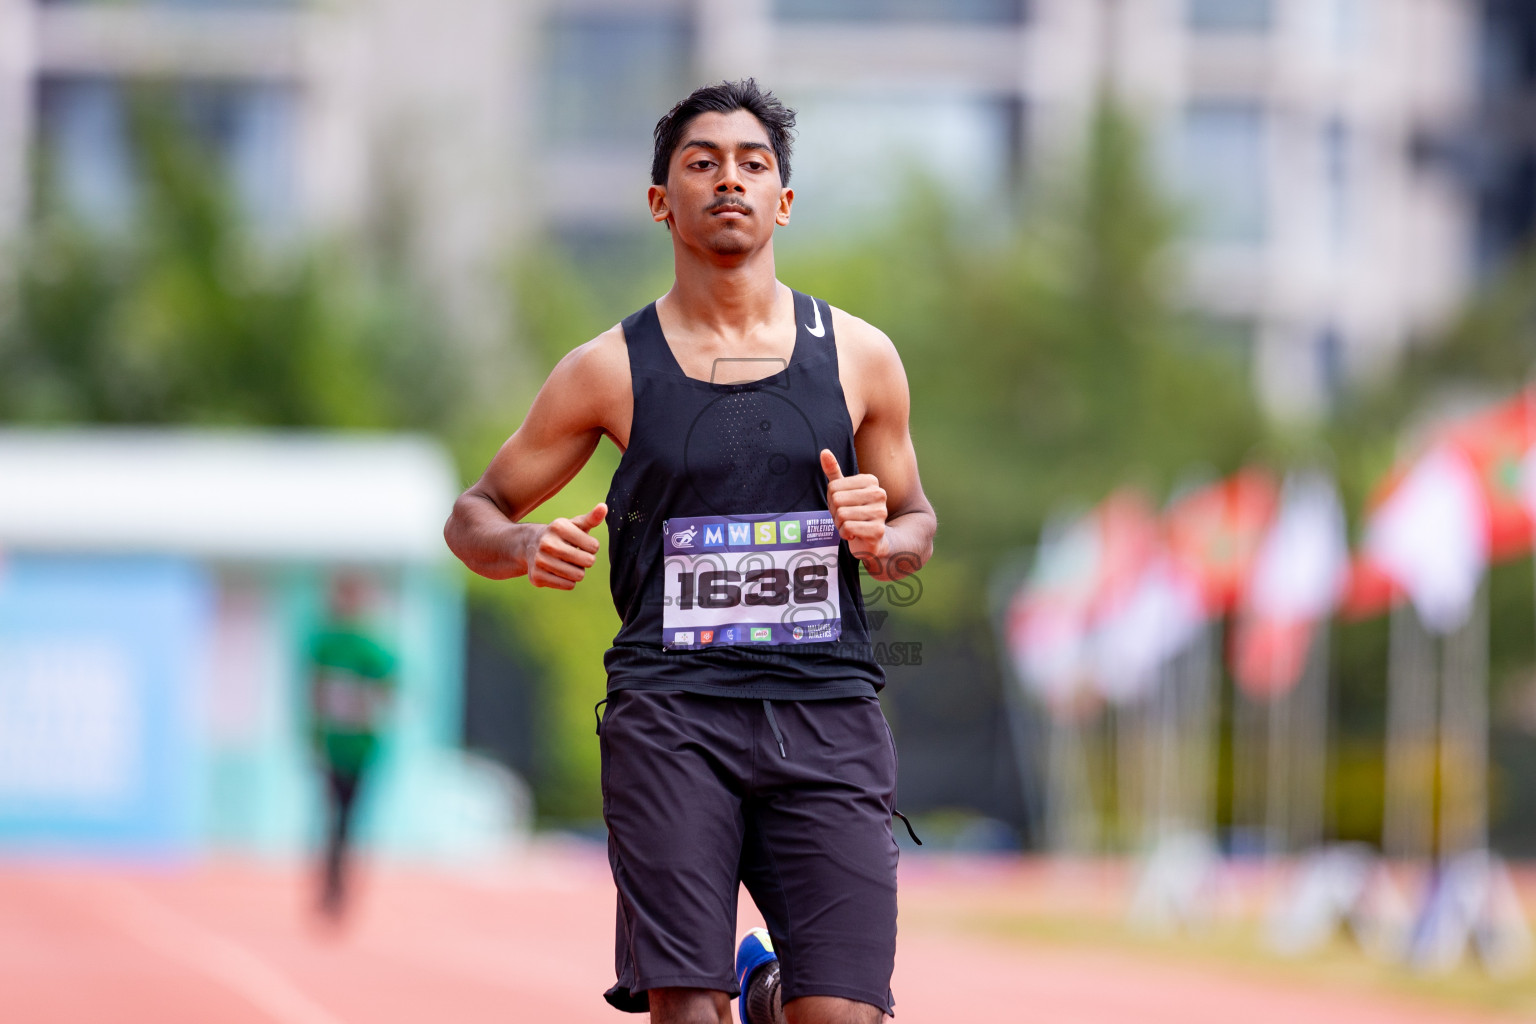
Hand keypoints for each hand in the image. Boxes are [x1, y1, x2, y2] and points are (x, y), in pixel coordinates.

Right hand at [526, 503, 605, 588]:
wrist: (530, 545)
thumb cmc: (562, 535)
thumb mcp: (576, 524)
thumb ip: (592, 518)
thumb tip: (604, 507)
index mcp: (558, 526)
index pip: (594, 546)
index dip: (592, 547)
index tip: (581, 544)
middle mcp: (547, 543)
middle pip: (587, 562)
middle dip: (586, 560)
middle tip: (575, 555)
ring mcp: (540, 560)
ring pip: (578, 576)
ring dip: (577, 571)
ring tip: (567, 562)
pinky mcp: (537, 577)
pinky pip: (568, 585)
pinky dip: (568, 581)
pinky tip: (558, 571)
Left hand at [820, 450, 888, 565]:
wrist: (872, 540)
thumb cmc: (855, 512)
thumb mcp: (843, 491)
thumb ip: (834, 472)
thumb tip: (824, 452)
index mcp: (871, 481)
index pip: (833, 487)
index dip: (831, 500)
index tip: (842, 506)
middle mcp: (879, 494)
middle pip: (837, 500)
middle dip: (835, 513)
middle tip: (844, 518)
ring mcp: (881, 512)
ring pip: (842, 515)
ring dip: (839, 524)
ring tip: (849, 525)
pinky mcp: (878, 530)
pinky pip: (848, 528)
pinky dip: (845, 534)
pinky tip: (854, 534)